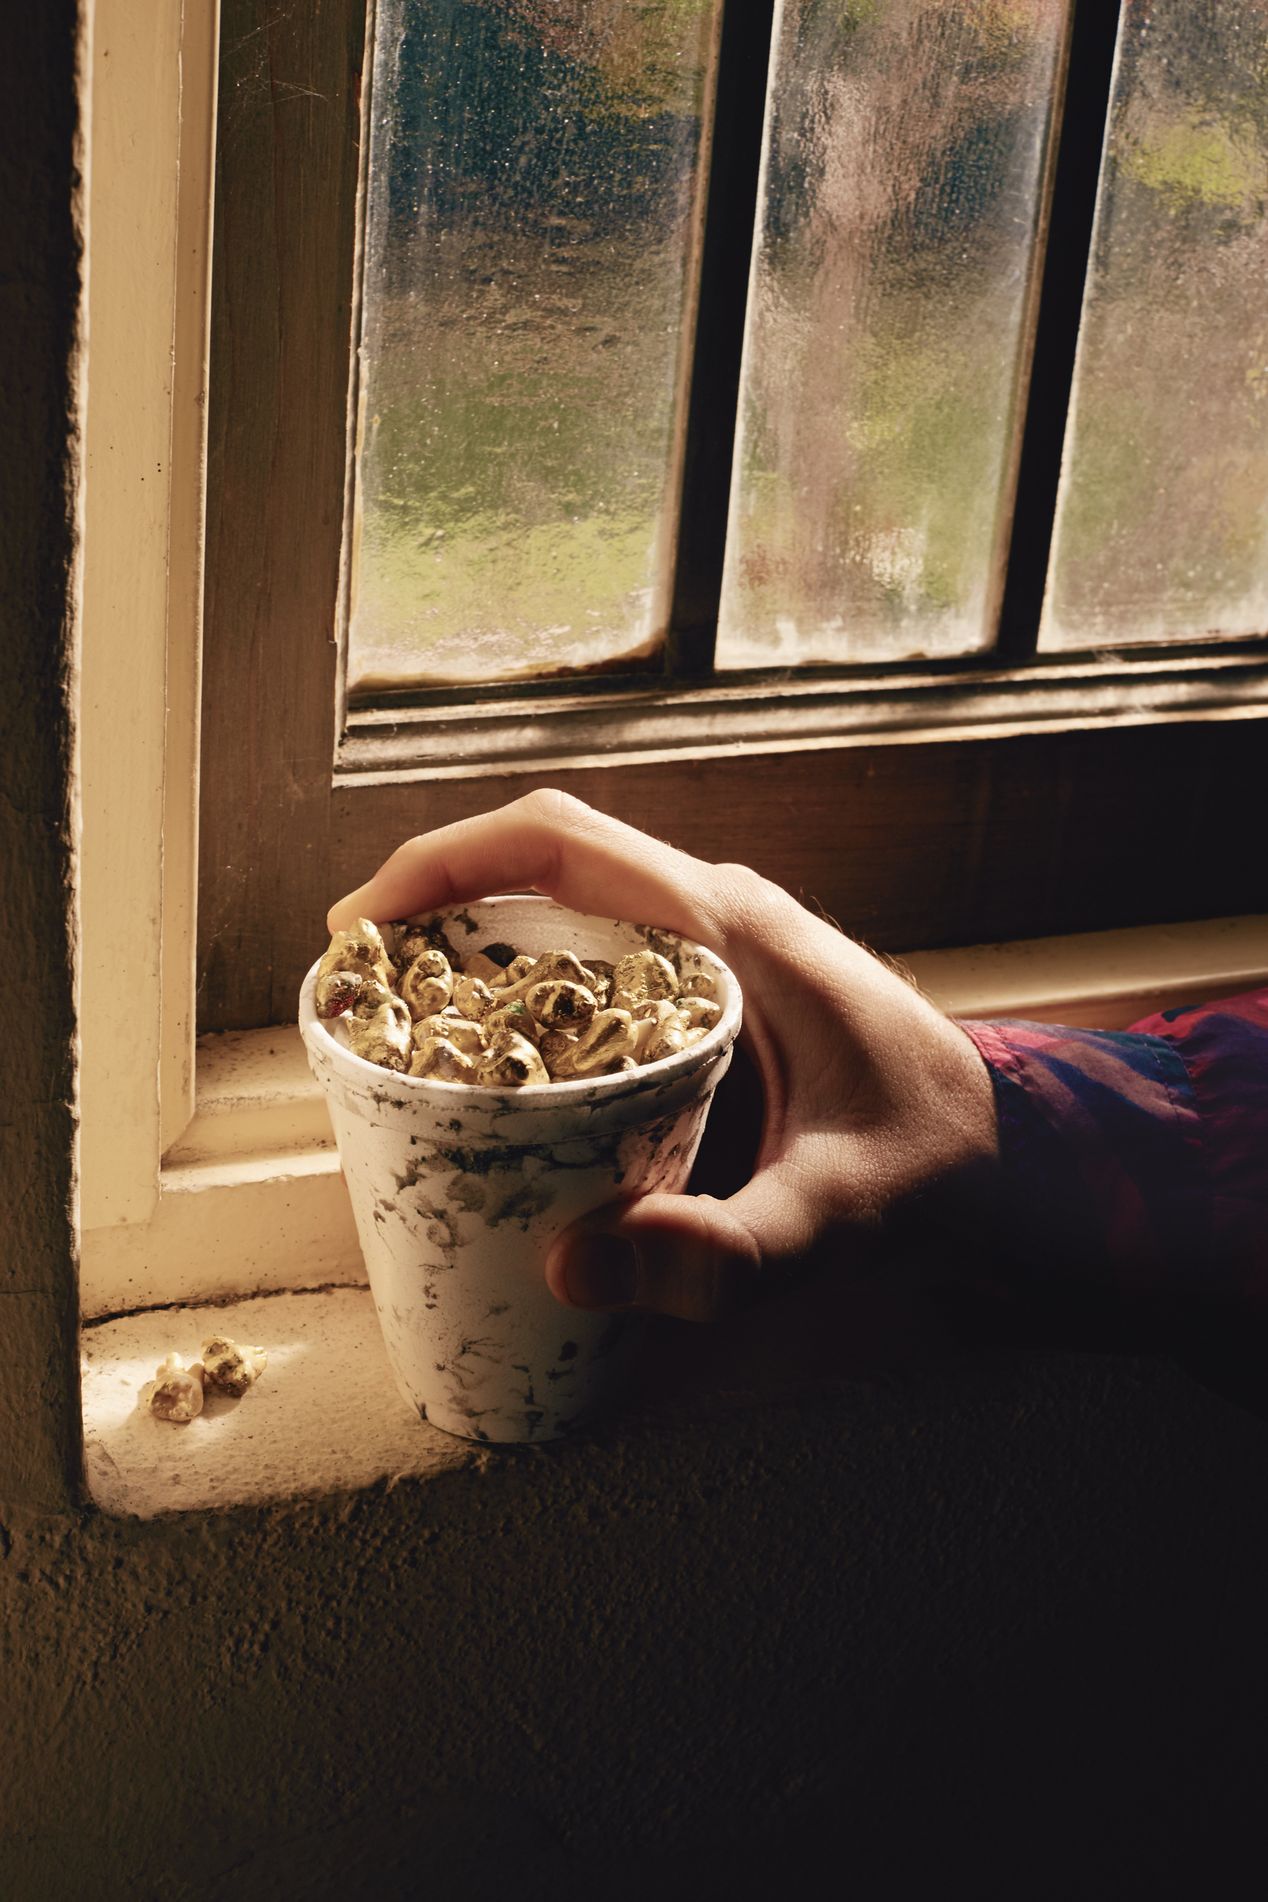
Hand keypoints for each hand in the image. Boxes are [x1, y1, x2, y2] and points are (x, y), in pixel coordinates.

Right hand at [328, 790, 998, 1322]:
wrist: (1011, 1147)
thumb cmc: (935, 1161)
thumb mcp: (836, 1217)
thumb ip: (723, 1252)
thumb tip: (567, 1264)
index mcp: (728, 926)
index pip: (558, 844)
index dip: (443, 862)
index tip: (361, 924)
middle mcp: (712, 915)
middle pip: (540, 868)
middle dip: (436, 909)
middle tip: (361, 996)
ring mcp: (712, 946)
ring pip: (563, 911)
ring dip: (473, 948)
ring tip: (399, 1030)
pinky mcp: (712, 989)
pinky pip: (595, 959)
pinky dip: (523, 989)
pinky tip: (492, 1067)